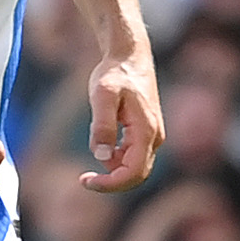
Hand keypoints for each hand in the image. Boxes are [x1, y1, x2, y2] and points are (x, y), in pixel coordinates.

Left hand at [81, 50, 163, 193]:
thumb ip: (102, 126)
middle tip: (84, 179)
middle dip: (111, 181)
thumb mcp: (102, 96)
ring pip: (134, 167)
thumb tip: (101, 157)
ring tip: (93, 140)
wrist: (130, 56)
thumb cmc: (115, 73)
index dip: (111, 183)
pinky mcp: (147, 133)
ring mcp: (153, 136)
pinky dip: (116, 156)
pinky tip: (103, 138)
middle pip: (136, 175)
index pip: (134, 172)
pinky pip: (133, 156)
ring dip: (112, 166)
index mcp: (146, 131)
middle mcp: (155, 137)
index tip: (86, 181)